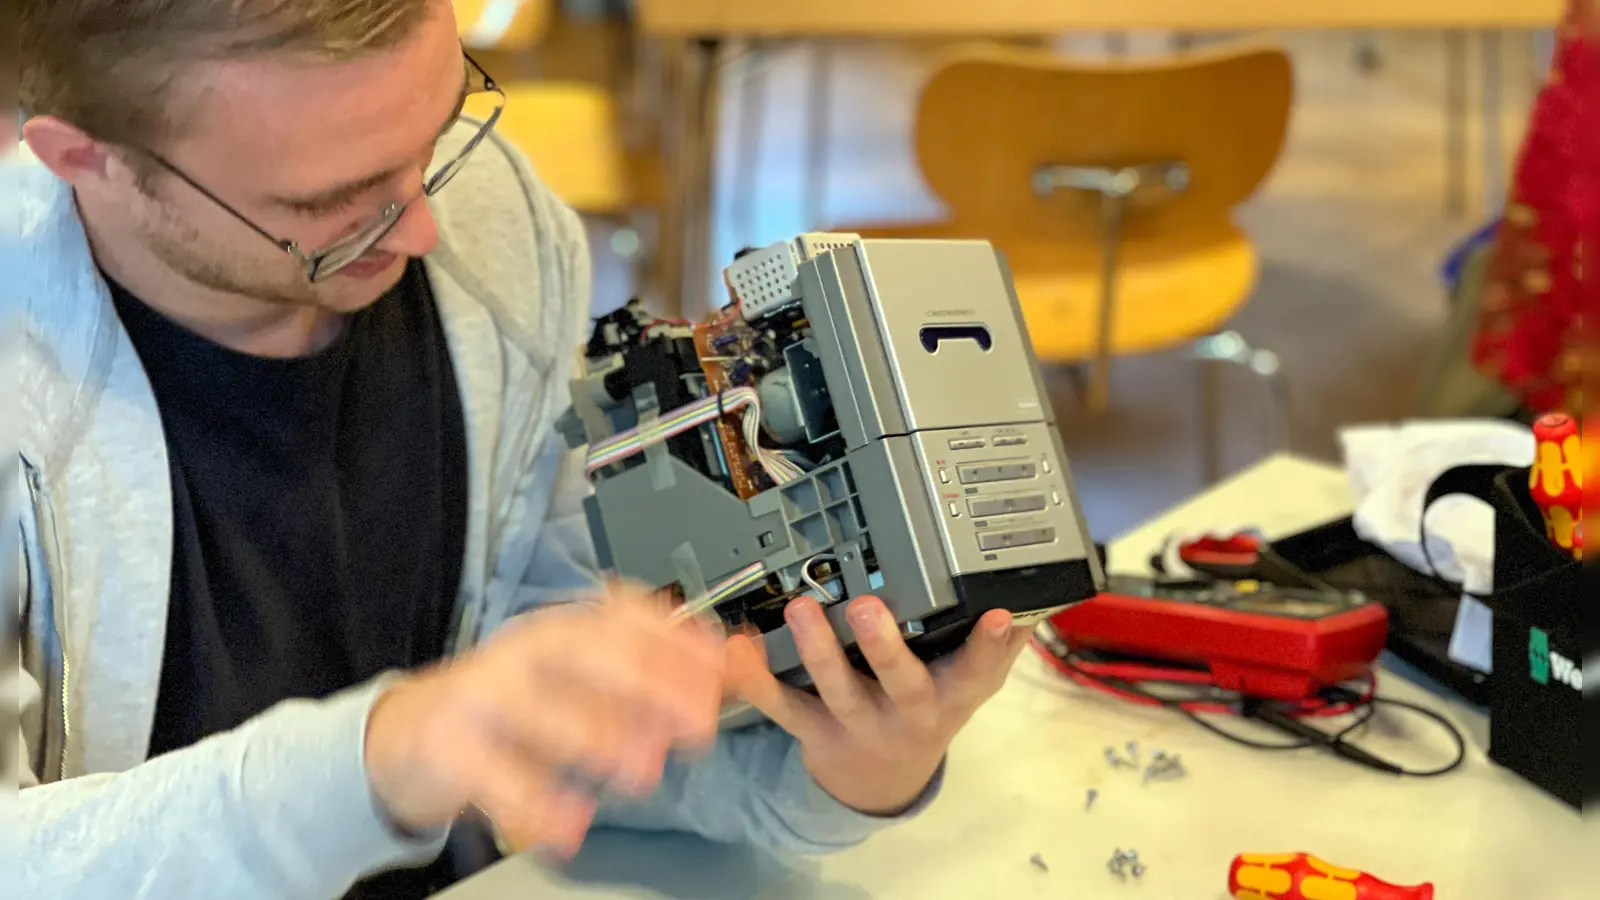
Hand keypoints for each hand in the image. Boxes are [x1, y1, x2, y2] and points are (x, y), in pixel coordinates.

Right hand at [363, 583, 724, 857]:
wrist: (410, 735)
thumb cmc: (510, 708)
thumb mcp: (577, 684)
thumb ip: (645, 682)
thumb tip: (725, 673)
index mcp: (563, 629)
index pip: (625, 615)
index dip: (678, 638)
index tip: (720, 670)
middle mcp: (525, 651)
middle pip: (592, 651)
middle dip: (653, 684)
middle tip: (697, 725)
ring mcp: (484, 693)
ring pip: (546, 708)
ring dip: (602, 739)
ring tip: (641, 773)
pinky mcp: (449, 744)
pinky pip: (497, 773)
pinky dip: (537, 803)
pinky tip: (569, 827)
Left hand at [726, 594, 1032, 815]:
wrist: (879, 781)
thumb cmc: (926, 711)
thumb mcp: (969, 685)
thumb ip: (995, 644)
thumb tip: (1033, 597)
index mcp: (951, 696)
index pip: (978, 669)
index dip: (990, 644)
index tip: (998, 613)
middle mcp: (906, 712)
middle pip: (900, 682)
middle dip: (885, 646)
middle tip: (869, 605)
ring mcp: (857, 723)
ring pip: (837, 690)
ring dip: (817, 650)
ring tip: (802, 609)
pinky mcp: (812, 729)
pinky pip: (782, 706)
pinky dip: (756, 678)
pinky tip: (737, 647)